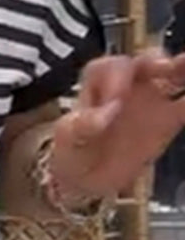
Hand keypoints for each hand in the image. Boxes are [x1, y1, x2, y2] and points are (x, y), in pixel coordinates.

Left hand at [51, 51, 184, 200]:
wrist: (86, 178)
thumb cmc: (71, 149)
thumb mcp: (67, 138)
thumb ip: (84, 123)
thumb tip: (108, 111)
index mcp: (97, 82)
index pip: (109, 68)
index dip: (115, 77)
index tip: (116, 99)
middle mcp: (127, 84)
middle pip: (145, 63)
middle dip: (157, 61)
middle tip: (167, 68)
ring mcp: (151, 99)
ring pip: (173, 76)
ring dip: (183, 70)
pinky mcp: (168, 121)